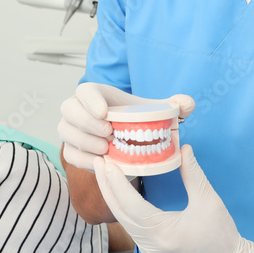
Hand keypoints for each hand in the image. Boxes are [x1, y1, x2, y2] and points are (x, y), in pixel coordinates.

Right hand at [58, 83, 194, 170]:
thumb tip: (187, 104)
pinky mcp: (72, 149)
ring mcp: (71, 129)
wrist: (130, 140)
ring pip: (66, 133)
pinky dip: (84, 160)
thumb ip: (177, 105)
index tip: (105, 113)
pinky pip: (69, 154)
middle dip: (87, 122)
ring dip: (85, 142)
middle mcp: (78, 108)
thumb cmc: (139, 120)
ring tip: (108, 149)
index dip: (90, 100)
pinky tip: (101, 162)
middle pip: (69, 109)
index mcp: (96, 93)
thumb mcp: (159, 111)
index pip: (84, 90)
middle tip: (110, 135)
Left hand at [94, 144, 253, 252]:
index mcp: (162, 233)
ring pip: (122, 220)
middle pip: (119, 212)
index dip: (116, 182)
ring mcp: (149, 249)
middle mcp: (150, 244)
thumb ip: (193, 173)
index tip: (107, 161)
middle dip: (107, 186)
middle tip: (99, 161)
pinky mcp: (152, 249)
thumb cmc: (220, 234)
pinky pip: (131, 226)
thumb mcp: (208, 200)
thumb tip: (184, 148)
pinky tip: (120, 192)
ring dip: (113, 196)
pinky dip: (122, 207)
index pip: (131, 204)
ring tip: (106, 173)